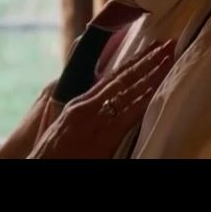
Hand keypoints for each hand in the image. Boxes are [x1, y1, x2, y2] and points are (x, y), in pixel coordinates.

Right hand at [27, 39, 176, 158]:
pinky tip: (156, 87)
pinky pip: (129, 113)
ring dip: (151, 73)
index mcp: (78, 102)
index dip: (131, 61)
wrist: (42, 167)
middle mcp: (87, 105)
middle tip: (166, 45)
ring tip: (168, 58)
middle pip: (121, 77)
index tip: (148, 48)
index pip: (110, 77)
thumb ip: (80, 111)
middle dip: (145, 59)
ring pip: (127, 89)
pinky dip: (143, 98)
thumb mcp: (63, 126)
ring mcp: (95, 118)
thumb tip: (95, 102)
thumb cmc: (52, 154)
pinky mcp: (104, 135)